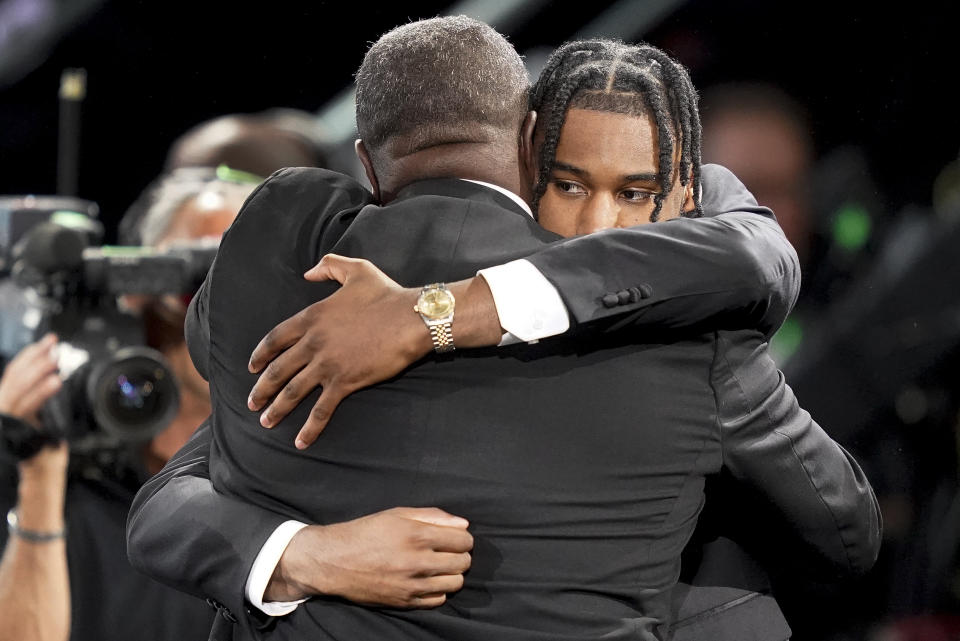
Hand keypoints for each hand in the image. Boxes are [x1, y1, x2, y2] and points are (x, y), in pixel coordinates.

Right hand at [0, 334, 67, 500]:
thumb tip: (53, 374)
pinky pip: (28, 405)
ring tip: (56, 359)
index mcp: (7, 399)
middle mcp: (2, 404)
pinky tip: (56, 382)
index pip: (16, 370)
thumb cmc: (40, 443)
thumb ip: (39, 397)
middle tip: (54, 344)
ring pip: (20, 387)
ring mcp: (6, 415)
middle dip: (36, 357)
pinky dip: (41, 392)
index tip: (48, 341)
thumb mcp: (38, 415)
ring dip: (39, 370)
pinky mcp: (13, 426)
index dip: (31, 353)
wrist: (36, 470)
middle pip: (17, 374)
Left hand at [247, 255, 430, 448]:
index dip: (261, 354)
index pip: (276, 338)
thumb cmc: (387, 294)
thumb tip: (309, 272)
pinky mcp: (345, 382)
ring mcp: (327, 364)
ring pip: (293, 391)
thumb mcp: (357, 270)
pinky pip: (321, 409)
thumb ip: (329, 266)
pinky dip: (310, 427)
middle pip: (278, 369)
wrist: (411, 318)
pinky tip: (300, 441)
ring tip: (266, 422)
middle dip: (262, 388)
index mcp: (312, 317)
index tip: (252, 367)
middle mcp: (313, 342)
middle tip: (252, 402)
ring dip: (277, 409)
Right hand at [266, 507, 472, 607]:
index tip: (455, 538)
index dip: (463, 538)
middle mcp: (417, 561)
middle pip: (463, 563)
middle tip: (448, 552)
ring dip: (452, 574)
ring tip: (439, 567)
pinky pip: (438, 600)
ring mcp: (411, 584)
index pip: (463, 540)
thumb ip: (433, 516)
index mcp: (417, 535)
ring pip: (455, 583)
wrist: (334, 561)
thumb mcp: (397, 514)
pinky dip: (438, 590)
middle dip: (460, 555)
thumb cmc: (366, 533)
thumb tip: (463, 524)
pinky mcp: (404, 602)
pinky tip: (427, 580)